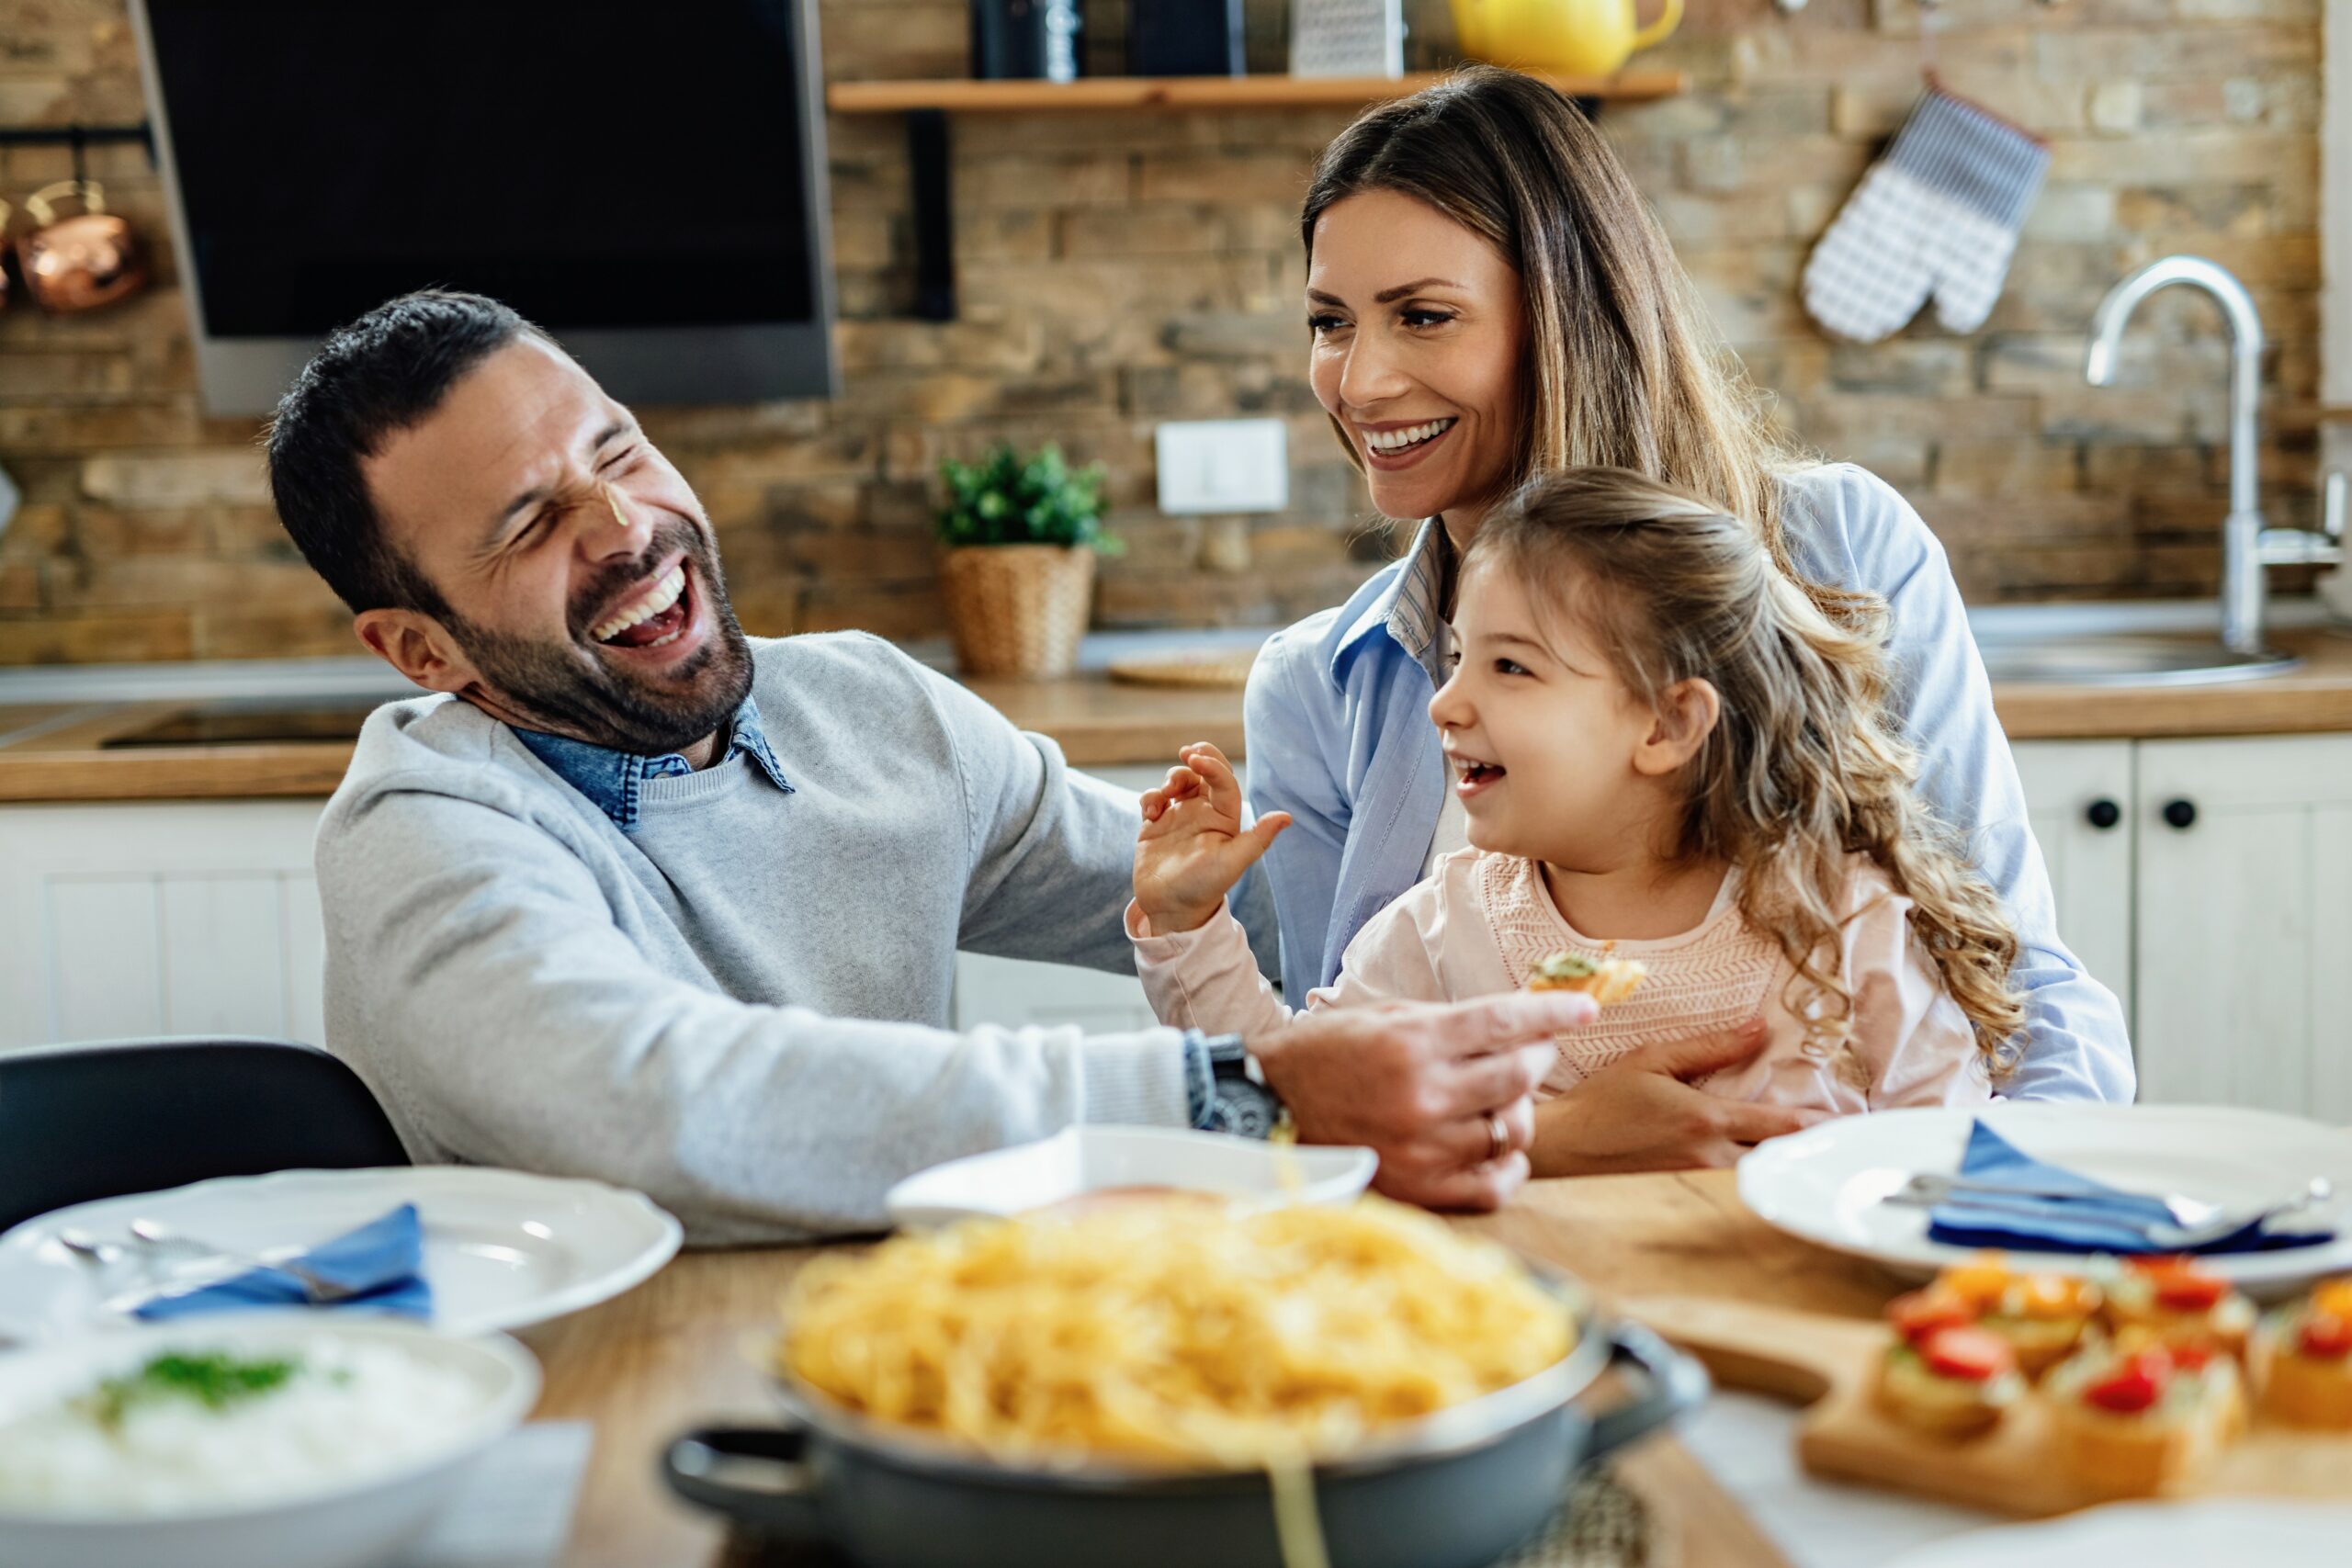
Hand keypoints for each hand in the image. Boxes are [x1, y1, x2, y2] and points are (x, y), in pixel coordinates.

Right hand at [1133, 742, 1290, 933]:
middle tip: (1186, 751)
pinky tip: (1149, 812)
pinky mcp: (1156, 825)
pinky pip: (1154, 799)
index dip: (1213, 766)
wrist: (1170, 909)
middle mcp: (1204, 814)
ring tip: (1165, 793)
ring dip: (1172, 777)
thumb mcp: (1232, 863)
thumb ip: (1258, 838)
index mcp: (1225, 819)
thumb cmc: (1205, 888)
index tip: (1195, 758)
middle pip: (1204, 773)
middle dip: (1197, 757)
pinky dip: (1150, 797)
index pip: (1224, 782)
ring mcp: (1179, 817)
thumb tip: (1287, 817)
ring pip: (1179, 782)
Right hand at [1248, 990, 1599, 1211]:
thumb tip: (1515, 1023)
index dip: (1551, 1014)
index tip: (1584, 1009)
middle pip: (1517, 1076)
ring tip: (1506, 1099)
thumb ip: (1448, 1022)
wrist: (1267, 1109)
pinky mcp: (1419, 1188)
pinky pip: (1494, 1184)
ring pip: (1510, 1129)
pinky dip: (1510, 1166)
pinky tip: (1504, 1150)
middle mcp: (1422, 1094)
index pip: (1503, 1022)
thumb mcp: (1382, 1017)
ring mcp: (1423, 1146)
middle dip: (1538, 1057)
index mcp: (1412, 1042)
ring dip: (1520, 1110)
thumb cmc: (1324, 1056)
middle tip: (1535, 1050)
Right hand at [1527, 1019, 1828, 1175]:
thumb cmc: (1603, 1099)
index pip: (1778, 1124)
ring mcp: (1698, 1179)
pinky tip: (1768, 1172)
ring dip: (1785, 1167)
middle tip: (1847, 1147)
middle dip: (1811, 1153)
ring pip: (1759, 1178)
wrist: (1564, 1144)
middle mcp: (1708, 1155)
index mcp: (1705, 1118)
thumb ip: (1710, 1047)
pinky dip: (1756, 1178)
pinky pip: (1734, 1187)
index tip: (1851, 1124)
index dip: (1818, 1126)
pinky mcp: (1686, 1193)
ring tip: (1814, 1158)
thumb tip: (1757, 1029)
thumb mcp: (1653, 1060)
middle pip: (1778, 1159)